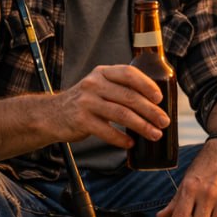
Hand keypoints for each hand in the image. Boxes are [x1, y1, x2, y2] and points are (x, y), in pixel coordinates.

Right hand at [54, 64, 170, 147]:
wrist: (51, 114)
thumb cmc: (85, 101)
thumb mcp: (100, 86)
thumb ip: (121, 88)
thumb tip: (156, 104)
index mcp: (103, 72)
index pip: (129, 73)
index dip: (147, 85)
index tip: (160, 98)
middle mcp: (94, 84)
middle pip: (129, 97)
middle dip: (151, 110)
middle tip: (164, 122)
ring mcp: (86, 102)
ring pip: (121, 114)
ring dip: (142, 126)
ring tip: (155, 135)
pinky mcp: (81, 120)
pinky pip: (106, 131)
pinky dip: (121, 139)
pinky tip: (131, 144)